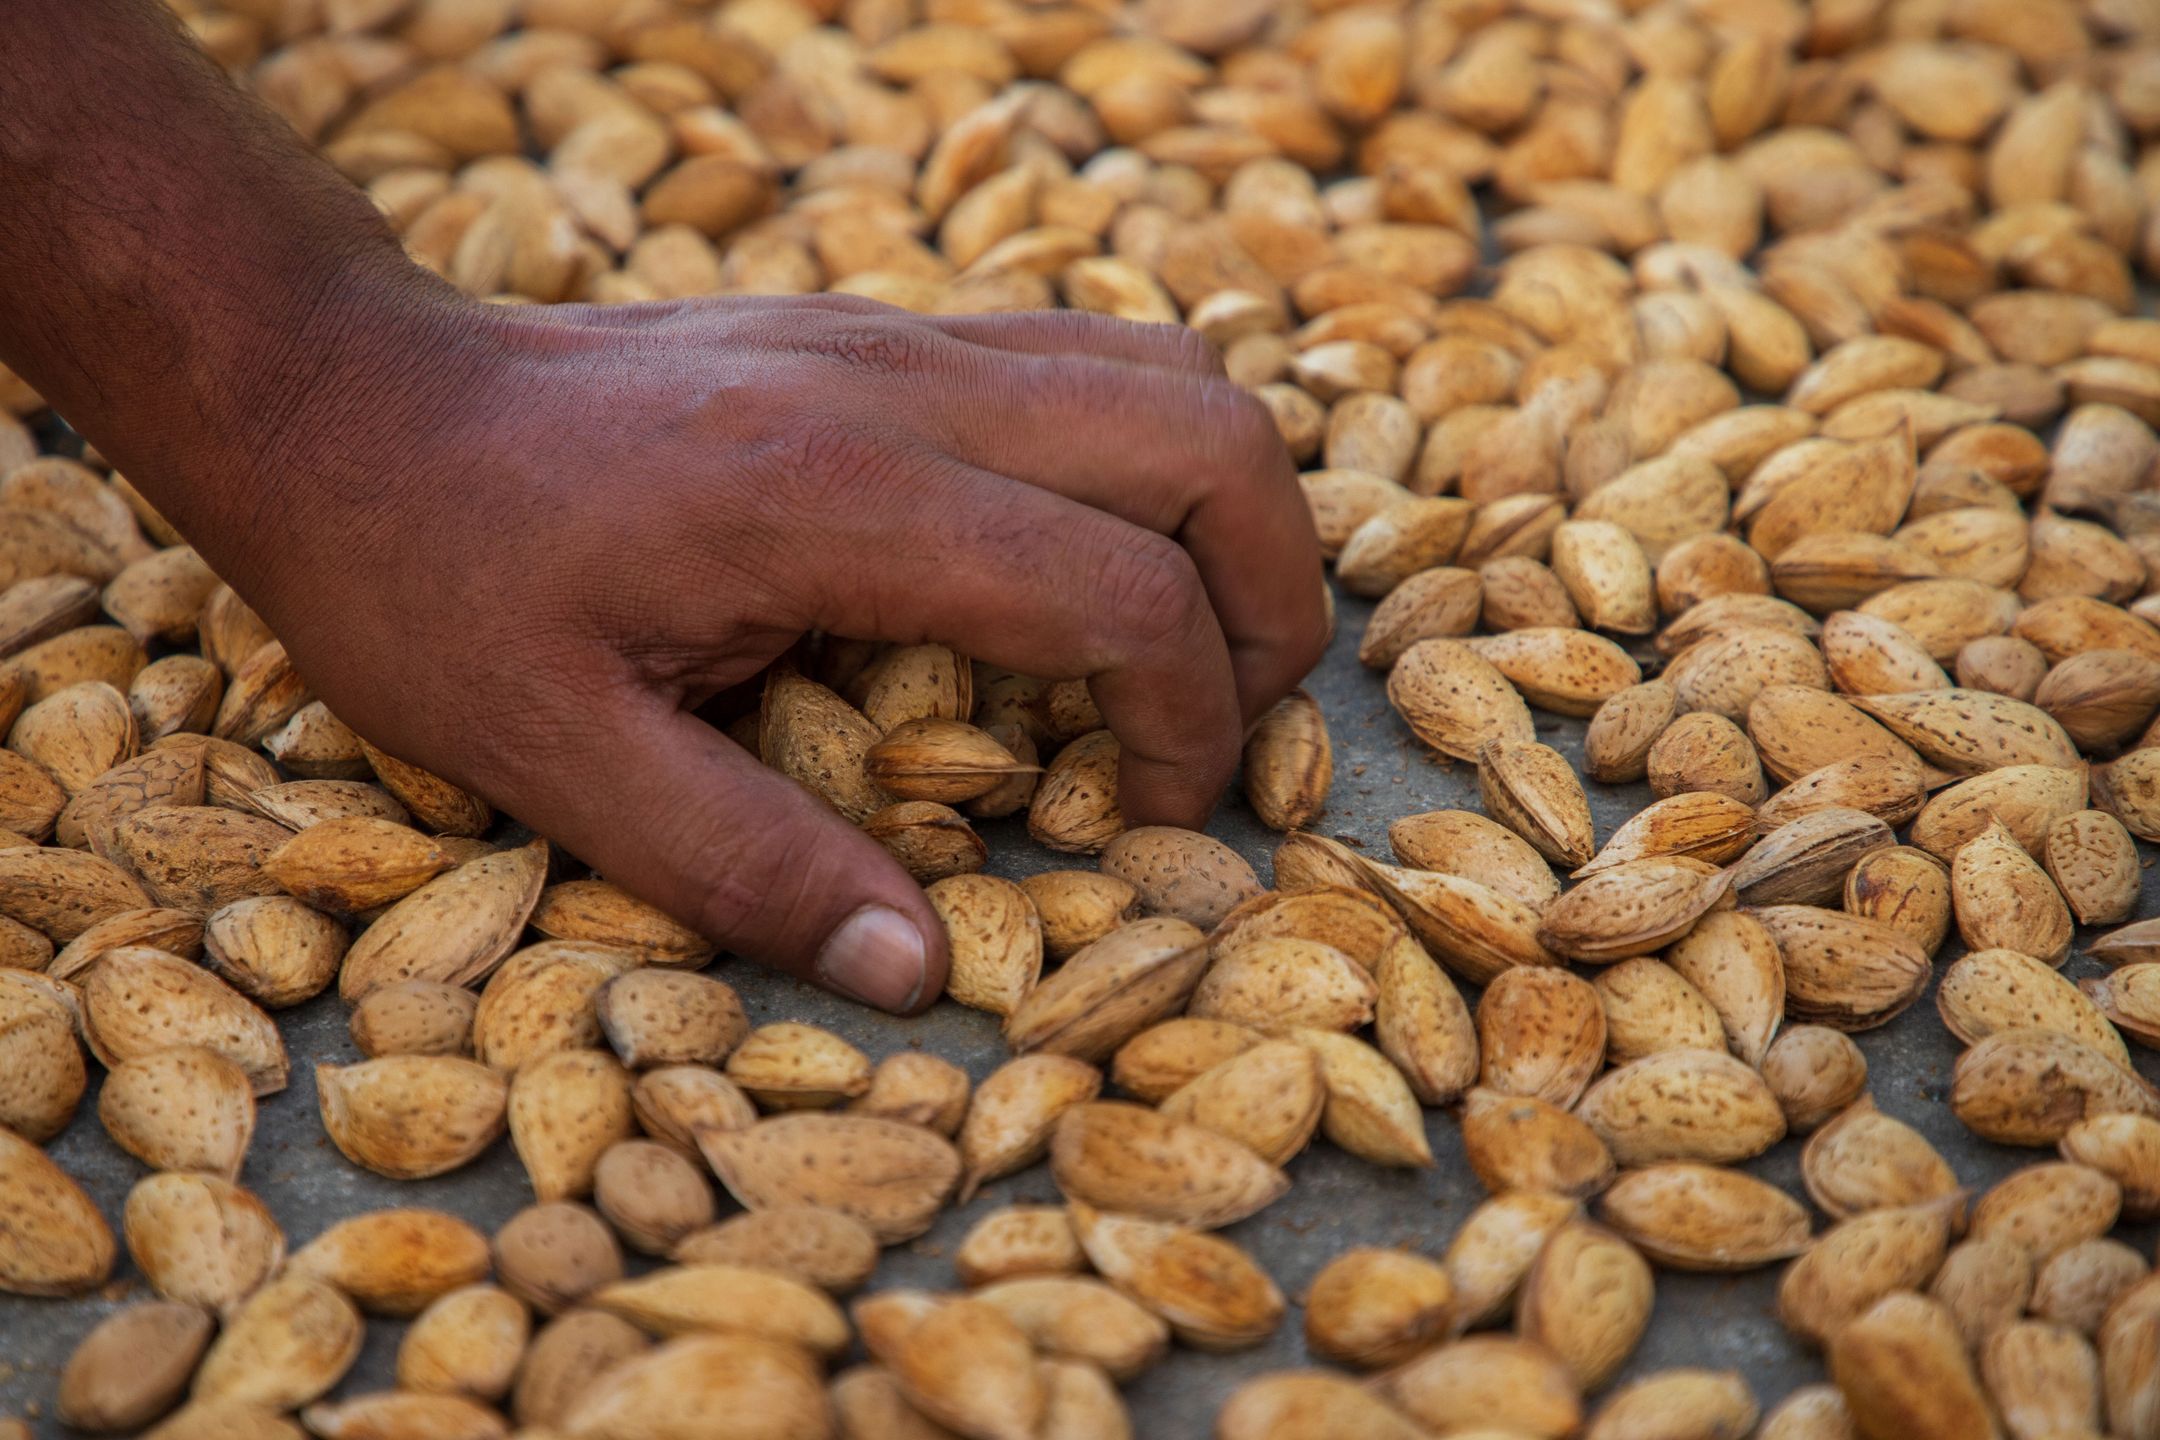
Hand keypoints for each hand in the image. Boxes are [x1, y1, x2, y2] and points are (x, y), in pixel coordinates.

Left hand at [216, 290, 1327, 1011]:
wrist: (349, 393)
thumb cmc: (430, 574)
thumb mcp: (552, 753)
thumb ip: (749, 867)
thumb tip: (919, 977)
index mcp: (836, 499)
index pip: (1123, 592)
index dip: (1190, 724)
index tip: (1157, 820)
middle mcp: (901, 388)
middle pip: (1209, 448)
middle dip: (1272, 604)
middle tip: (1228, 730)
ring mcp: (900, 338)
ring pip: (1173, 379)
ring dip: (1232, 517)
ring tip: (1192, 648)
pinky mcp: (885, 333)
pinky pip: (1090, 362)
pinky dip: (1149, 463)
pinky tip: (1084, 563)